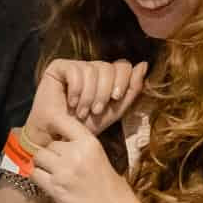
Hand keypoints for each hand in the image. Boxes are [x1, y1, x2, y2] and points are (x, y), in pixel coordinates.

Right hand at [27, 59, 147, 141]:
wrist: (60, 137)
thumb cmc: (86, 126)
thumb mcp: (115, 111)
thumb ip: (131, 90)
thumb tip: (144, 65)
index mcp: (107, 77)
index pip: (123, 65)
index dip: (122, 81)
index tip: (115, 99)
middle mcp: (92, 68)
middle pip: (108, 67)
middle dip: (104, 92)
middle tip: (95, 110)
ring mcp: (75, 66)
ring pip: (92, 69)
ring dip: (89, 96)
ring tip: (81, 112)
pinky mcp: (59, 67)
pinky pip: (75, 70)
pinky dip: (76, 90)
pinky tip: (71, 103)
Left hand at [27, 107, 147, 202]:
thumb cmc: (114, 192)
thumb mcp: (101, 160)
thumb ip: (80, 150)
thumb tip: (59, 143)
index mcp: (90, 143)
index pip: (63, 120)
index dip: (54, 125)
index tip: (52, 132)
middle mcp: (75, 153)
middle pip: (49, 144)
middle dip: (51, 154)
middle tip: (59, 166)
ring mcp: (64, 171)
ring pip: (39, 157)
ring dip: (42, 165)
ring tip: (53, 175)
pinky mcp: (55, 189)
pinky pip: (35, 175)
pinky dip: (38, 178)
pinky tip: (49, 185)